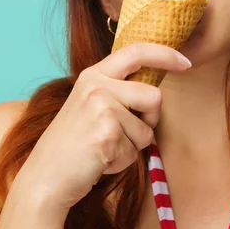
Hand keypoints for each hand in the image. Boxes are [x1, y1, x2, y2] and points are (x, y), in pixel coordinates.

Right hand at [12, 43, 191, 217]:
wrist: (45, 177)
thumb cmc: (73, 146)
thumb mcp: (89, 106)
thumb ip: (117, 92)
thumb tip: (154, 89)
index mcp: (92, 76)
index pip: (136, 51)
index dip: (164, 54)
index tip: (184, 61)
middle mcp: (96, 86)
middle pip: (154, 96)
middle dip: (149, 120)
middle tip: (123, 134)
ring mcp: (101, 107)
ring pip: (148, 128)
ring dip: (133, 145)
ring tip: (105, 148)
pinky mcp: (107, 133)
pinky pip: (136, 150)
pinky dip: (123, 161)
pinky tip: (100, 160)